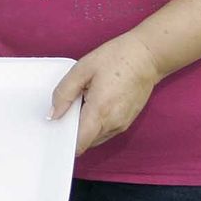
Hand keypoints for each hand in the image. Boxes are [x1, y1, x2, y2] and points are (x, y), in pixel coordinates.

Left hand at [49, 32, 163, 154]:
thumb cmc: (116, 58)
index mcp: (100, 111)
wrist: (147, 56)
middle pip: (86, 142)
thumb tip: (53, 115)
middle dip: (74, 131)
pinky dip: (96, 124)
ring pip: (96, 138)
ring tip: (84, 102)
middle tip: (68, 109)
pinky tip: (95, 103)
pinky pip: (106, 131)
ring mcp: (122, 124)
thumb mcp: (82, 69)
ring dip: (86, 128)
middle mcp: (113, 124)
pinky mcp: (127, 121)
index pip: (79, 143)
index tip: (56, 130)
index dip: (65, 141)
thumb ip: (64, 93)